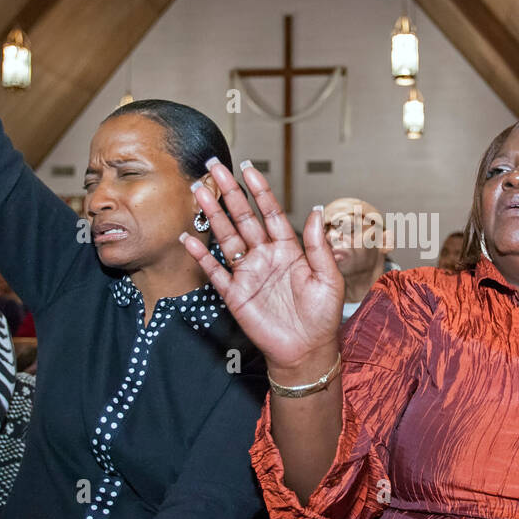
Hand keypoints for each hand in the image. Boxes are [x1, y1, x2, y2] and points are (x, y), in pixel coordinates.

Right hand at [179, 159, 343, 375]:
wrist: (307, 350)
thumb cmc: (322, 316)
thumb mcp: (329, 278)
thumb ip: (319, 245)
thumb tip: (316, 210)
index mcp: (289, 248)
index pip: (271, 212)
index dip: (260, 190)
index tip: (249, 169)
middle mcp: (265, 256)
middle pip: (244, 218)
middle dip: (229, 193)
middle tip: (215, 168)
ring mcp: (248, 273)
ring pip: (227, 237)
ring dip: (213, 215)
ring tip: (199, 192)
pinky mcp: (235, 293)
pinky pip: (215, 271)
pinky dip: (201, 255)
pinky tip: (189, 238)